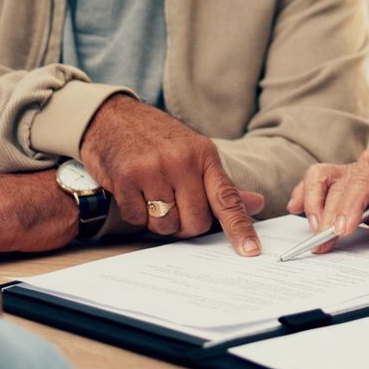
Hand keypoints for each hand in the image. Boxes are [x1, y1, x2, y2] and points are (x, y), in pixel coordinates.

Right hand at [78, 94, 264, 254]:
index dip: (240, 228)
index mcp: (204, 155)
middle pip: (195, 222)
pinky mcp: (126, 178)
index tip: (250, 251)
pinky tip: (134, 192)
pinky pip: (138, 219)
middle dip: (186, 225)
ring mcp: (152, 169)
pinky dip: (136, 213)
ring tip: (153, 196)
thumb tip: (256, 203)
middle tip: (175, 207)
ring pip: (166, 225)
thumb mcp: (194, 152)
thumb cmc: (157, 139)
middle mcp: (181, 161)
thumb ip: (221, 184)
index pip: (227, 198)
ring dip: (159, 221)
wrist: (113, 117)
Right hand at [288, 145, 368, 253]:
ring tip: (314, 233)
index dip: (349, 204)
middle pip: (340, 182)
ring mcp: (358, 168)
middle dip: (329, 213)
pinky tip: (297, 209)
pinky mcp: (348, 180)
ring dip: (313, 204)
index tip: (341, 230)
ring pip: (323, 176)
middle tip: (323, 242)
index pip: (364, 179)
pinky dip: (307, 195)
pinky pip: (321, 182)